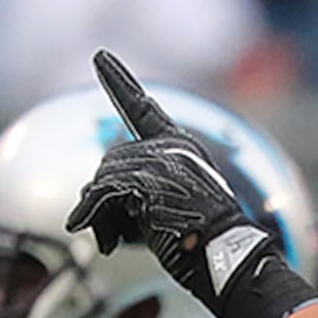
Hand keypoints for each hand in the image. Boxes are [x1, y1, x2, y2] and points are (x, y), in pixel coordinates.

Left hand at [68, 53, 315, 317]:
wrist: (228, 260)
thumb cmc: (203, 246)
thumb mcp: (170, 206)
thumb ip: (138, 189)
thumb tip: (89, 191)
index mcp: (182, 149)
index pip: (143, 110)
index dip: (119, 82)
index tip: (100, 57)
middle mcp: (171, 147)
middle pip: (111, 160)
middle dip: (105, 198)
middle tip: (114, 231)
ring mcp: (161, 161)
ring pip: (104, 178)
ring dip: (101, 213)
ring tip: (115, 239)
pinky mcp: (148, 181)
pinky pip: (103, 194)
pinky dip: (94, 217)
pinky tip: (102, 239)